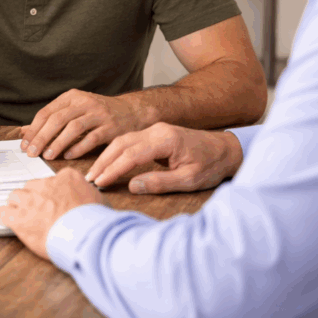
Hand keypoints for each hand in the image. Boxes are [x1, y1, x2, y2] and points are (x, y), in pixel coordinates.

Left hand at [0, 168, 104, 259]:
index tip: (52, 200)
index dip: (51, 192)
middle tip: (36, 209)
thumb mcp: (99, 201)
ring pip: (16, 196)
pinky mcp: (19, 218)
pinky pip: (3, 213)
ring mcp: (30, 200)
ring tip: (18, 213)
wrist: (85, 234)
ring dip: (17, 205)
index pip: (53, 180)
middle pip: (31, 186)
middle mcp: (45, 185)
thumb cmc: (94, 221)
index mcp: (66, 178)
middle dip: (32, 197)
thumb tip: (90, 200)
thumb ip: (89, 195)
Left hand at [20, 89, 146, 159]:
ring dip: (58, 143)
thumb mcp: (73, 109)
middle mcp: (84, 102)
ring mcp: (99, 114)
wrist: (130, 111)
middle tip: (32, 153)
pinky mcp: (111, 127)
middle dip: (42, 137)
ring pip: (74, 128)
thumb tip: (23, 131)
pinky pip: (92, 138)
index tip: (25, 144)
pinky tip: (68, 156)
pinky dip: (79, 147)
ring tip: (48, 156)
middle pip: (58, 119)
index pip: (46, 112)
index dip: (34, 129)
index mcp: (72, 97)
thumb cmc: (97, 113)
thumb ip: (50, 119)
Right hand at [85, 122, 242, 193]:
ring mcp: (156, 130)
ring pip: (123, 140)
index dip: (113, 170)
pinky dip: (116, 152)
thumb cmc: (211, 166)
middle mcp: (157, 130)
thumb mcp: (189, 180)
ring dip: (107, 156)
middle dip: (103, 162)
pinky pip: (130, 141)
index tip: (99, 183)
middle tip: (89, 180)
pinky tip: (108, 163)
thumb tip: (132, 187)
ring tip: (95, 174)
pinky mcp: (155, 134)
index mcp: (166, 140)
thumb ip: (160, 183)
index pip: (131, 155)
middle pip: (122, 144)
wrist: (227, 149)